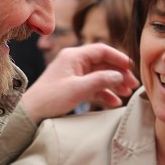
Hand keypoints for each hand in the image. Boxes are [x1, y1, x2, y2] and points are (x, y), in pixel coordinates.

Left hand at [22, 43, 138, 119]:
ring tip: (127, 93)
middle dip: (119, 73)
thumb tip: (120, 75)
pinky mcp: (73, 86)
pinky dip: (105, 93)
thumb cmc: (50, 98)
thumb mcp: (77, 89)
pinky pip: (93, 86)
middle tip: (133, 84)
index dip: (119, 58)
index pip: (102, 50)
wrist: (30, 113)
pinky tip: (114, 102)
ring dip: (114, 83)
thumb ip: (100, 80)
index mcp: (74, 56)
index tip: (131, 68)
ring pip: (100, 75)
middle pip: (103, 63)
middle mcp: (75, 62)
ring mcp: (74, 74)